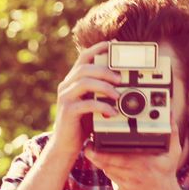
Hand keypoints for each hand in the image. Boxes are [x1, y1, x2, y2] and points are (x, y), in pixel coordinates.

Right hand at [51, 41, 121, 155]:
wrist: (66, 145)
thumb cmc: (82, 124)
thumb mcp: (93, 103)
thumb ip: (102, 92)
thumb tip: (123, 81)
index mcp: (73, 81)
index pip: (84, 57)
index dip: (97, 48)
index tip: (113, 44)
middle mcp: (67, 86)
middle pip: (84, 68)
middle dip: (105, 70)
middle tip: (120, 79)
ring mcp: (66, 98)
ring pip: (84, 82)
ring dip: (104, 86)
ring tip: (118, 96)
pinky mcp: (68, 111)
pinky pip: (86, 103)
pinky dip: (102, 106)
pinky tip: (112, 112)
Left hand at [84, 114, 183, 189]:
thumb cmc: (167, 172)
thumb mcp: (174, 152)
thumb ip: (171, 132)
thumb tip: (170, 112)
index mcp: (143, 165)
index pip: (119, 158)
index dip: (103, 154)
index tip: (93, 147)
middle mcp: (133, 177)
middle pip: (109, 165)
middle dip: (96, 157)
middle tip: (88, 148)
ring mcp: (127, 187)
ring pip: (109, 172)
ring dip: (103, 163)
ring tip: (97, 152)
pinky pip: (113, 180)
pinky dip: (111, 173)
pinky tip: (112, 166)